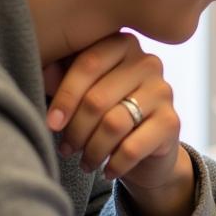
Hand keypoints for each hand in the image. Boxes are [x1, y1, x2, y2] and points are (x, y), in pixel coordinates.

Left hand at [44, 33, 194, 215]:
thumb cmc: (105, 112)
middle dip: (76, 130)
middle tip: (66, 149)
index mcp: (123, 45)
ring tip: (84, 162)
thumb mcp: (81, 91)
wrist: (147, 147)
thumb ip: (60, 76)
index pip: (88, 64)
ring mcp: (163, 91)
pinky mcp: (172, 122)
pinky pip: (132, 147)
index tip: (51, 123)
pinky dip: (114, 164)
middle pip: (98, 98)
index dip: (65, 96)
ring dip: (92, 150)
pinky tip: (106, 171)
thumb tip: (43, 71)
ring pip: (114, 124)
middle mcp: (148, 62)